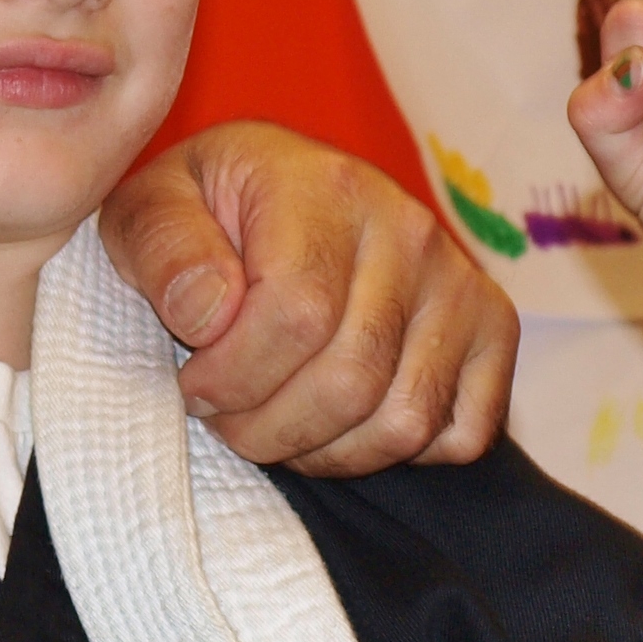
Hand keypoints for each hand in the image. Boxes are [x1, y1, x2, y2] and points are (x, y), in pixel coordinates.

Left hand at [101, 123, 517, 474]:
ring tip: (271, 422)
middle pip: (349, 380)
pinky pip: (459, 435)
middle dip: (266, 428)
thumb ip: (163, 247)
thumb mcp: (149, 206)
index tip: (192, 385)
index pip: (297, 316)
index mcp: (326, 188)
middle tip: (224, 418)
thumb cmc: (205, 210)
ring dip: (322, 450)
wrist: (273, 192)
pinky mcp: (493, 328)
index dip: (232, 377)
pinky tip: (336, 423)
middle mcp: (410, 230)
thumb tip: (209, 313)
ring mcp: (460, 283)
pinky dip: (393, 453)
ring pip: (403, 421)